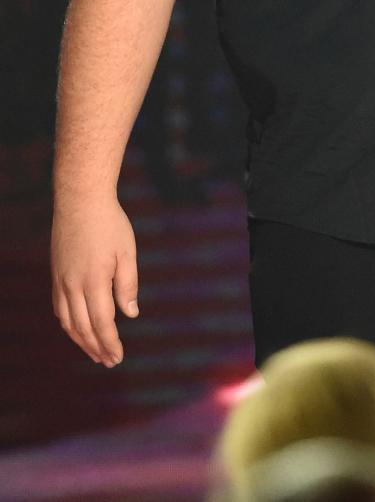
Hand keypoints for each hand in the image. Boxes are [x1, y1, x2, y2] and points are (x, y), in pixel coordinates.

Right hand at [51, 195, 138, 366]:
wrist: (80, 200)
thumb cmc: (110, 224)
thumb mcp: (127, 252)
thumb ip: (128, 285)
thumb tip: (130, 314)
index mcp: (95, 281)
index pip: (102, 323)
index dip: (110, 343)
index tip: (117, 357)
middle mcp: (73, 285)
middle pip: (83, 328)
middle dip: (97, 348)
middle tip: (109, 362)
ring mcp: (61, 280)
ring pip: (68, 322)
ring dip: (81, 341)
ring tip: (95, 353)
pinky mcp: (56, 274)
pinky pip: (59, 308)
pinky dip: (68, 324)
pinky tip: (77, 330)